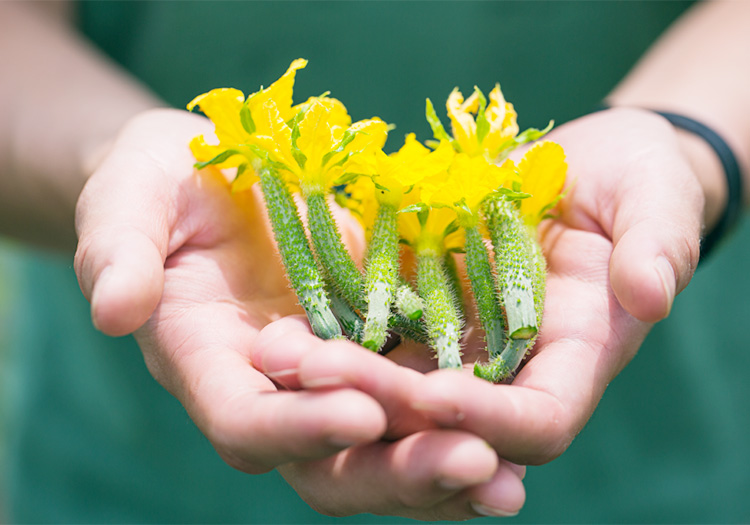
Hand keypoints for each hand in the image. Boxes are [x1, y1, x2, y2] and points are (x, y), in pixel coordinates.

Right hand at [74, 108, 525, 518]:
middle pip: (327, 462)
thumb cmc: (160, 182)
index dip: (297, 425)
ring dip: (442, 467)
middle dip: (394, 470)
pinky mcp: (376, 344)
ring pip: (383, 448)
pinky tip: (515, 433)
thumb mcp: (128, 198)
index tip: (362, 412)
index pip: (246, 420)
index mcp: (206, 363)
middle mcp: (271, 389)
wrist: (214, 172)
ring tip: (507, 478)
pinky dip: (463, 422)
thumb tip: (114, 311)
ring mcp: (329, 376)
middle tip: (471, 465)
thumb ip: (118, 250)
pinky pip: (419, 399)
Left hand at [255, 107, 702, 466]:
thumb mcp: (655, 197)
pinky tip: (280, 325)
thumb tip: (652, 294)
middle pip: (447, 417)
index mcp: (577, 358)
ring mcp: (459, 343)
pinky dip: (329, 335)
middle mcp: (510, 367)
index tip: (436, 395)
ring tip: (277, 351)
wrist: (585, 165)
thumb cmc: (636, 179)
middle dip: (385, 403)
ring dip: (336, 378)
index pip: (538, 420)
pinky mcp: (420, 309)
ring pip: (395, 383)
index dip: (492, 419)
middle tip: (316, 372)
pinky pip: (371, 332)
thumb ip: (659, 244)